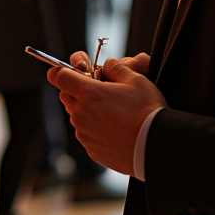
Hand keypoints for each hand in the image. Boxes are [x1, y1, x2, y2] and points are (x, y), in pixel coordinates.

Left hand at [48, 53, 163, 175]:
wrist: (156, 146)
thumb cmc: (147, 111)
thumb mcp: (136, 79)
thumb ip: (116, 67)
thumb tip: (106, 65)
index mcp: (88, 93)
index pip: (58, 76)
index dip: (61, 71)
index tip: (68, 72)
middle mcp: (80, 114)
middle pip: (65, 96)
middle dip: (76, 90)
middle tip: (98, 92)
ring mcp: (84, 134)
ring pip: (76, 116)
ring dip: (86, 110)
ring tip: (111, 113)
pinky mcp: (91, 150)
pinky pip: (86, 134)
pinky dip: (95, 129)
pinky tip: (115, 129)